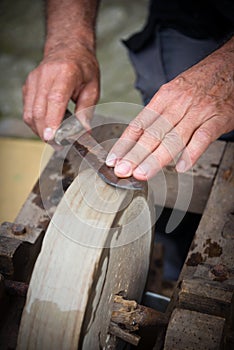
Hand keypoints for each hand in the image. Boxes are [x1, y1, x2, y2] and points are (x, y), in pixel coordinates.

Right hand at [23, 44, 99, 139]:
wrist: (68, 48)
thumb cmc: (83, 67)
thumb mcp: (93, 87)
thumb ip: (86, 110)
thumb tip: (84, 130)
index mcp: (65, 72)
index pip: (55, 99)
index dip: (52, 120)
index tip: (52, 137)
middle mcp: (46, 75)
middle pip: (39, 109)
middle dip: (46, 132)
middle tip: (58, 145)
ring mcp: (34, 80)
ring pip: (30, 112)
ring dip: (39, 130)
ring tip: (54, 139)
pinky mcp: (28, 86)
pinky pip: (28, 110)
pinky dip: (36, 122)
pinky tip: (47, 127)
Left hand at [106, 38, 233, 179]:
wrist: (229, 65)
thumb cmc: (199, 81)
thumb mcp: (173, 91)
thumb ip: (159, 114)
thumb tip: (139, 137)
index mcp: (164, 97)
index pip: (139, 124)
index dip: (124, 144)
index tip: (114, 160)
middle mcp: (178, 104)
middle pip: (153, 133)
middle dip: (135, 155)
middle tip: (123, 171)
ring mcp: (198, 112)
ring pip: (174, 138)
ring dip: (156, 158)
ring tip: (142, 173)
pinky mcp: (217, 118)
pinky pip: (203, 138)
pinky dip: (192, 153)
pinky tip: (181, 167)